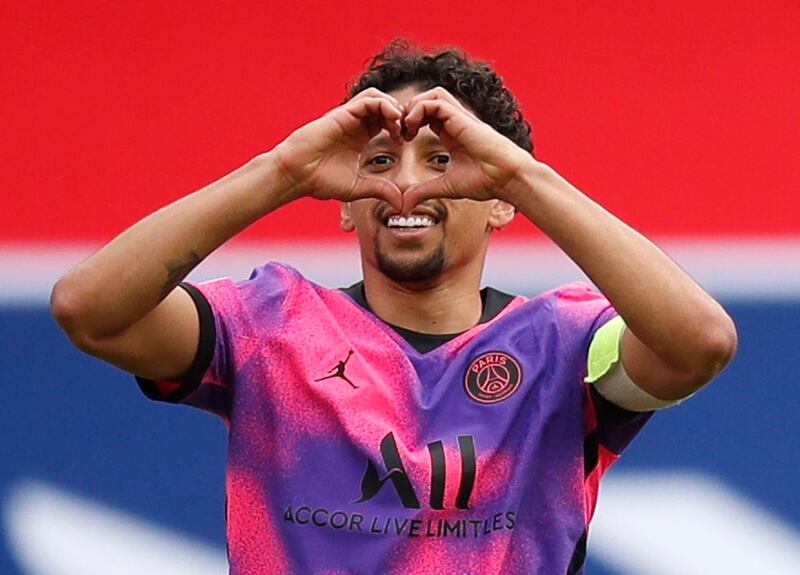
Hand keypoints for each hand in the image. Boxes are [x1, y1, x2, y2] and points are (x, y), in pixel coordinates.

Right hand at [272, 88, 404, 209]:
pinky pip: (369, 100)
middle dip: (401, 116)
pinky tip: (392, 121)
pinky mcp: (343, 113)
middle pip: (385, 107)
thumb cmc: (320, 181)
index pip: (386, 121)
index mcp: (360, 137)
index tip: (407, 143)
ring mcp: (349, 117)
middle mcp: (356, 124)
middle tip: (408, 132)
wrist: (297, 175)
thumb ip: (380, 190)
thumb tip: (401, 204)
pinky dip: (384, 105)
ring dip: (394, 108)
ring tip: (400, 126)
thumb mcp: (359, 188)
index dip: (401, 128)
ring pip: (378, 98)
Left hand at [400, 87, 533, 209]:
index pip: (427, 115)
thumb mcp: (445, 187)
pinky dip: (419, 109)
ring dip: (414, 106)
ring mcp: (460, 118)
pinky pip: (436, 102)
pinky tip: (412, 127)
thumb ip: (424, 191)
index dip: (410, 122)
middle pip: (428, 99)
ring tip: (406, 126)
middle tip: (400, 131)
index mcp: (452, 133)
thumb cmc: (486, 181)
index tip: (401, 140)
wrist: (507, 179)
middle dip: (409, 110)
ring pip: (432, 95)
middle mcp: (456, 122)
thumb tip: (404, 205)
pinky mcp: (463, 118)